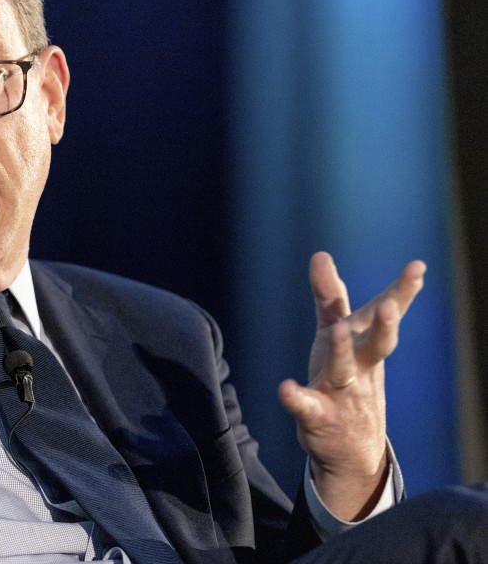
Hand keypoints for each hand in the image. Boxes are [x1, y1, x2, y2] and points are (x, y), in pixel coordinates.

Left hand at [278, 252, 424, 520]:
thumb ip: (330, 296)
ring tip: (337, 330)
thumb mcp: (338, 334)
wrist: (352, 451)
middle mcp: (358, 366)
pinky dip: (295, 397)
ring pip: (342, 369)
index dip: (402, 291)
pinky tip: (285, 388)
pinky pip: (306, 405)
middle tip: (390, 306)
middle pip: (377, 344)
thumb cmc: (346, 378)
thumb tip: (321, 254)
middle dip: (383, 325)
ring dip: (341, 350)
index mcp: (362, 343)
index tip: (418, 267)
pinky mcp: (317, 415)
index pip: (382, 313)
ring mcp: (339, 391)